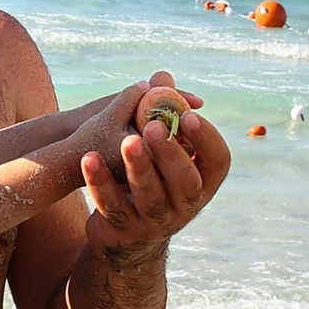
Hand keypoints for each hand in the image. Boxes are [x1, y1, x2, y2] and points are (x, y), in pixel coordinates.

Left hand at [79, 70, 225, 255]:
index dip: (207, 138)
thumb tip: (161, 76)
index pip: (218, 160)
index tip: (188, 115)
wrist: (128, 233)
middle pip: (185, 181)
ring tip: (126, 141)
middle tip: (153, 126)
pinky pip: (112, 205)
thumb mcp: (161, 152)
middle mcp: (187, 204)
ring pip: (149, 195)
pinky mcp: (125, 230)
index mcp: (204, 181)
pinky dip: (101, 182)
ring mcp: (157, 221)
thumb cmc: (153, 178)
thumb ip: (162, 114)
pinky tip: (90, 159)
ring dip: (139, 167)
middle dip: (170, 152)